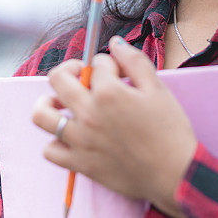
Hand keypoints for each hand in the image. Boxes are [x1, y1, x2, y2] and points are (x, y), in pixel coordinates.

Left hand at [31, 35, 197, 214]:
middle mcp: (88, 113)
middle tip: (83, 77)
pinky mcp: (79, 164)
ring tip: (62, 103)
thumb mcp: (158, 89)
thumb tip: (115, 43)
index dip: (110, 64)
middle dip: (70, 70)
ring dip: (49, 103)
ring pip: (41, 114)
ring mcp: (80, 140)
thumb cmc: (170, 131)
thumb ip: (134, 61)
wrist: (175, 175)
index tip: (119, 74)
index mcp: (108, 92)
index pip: (97, 63)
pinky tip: (71, 136)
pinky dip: (56, 141)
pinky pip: (50, 150)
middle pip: (58, 79)